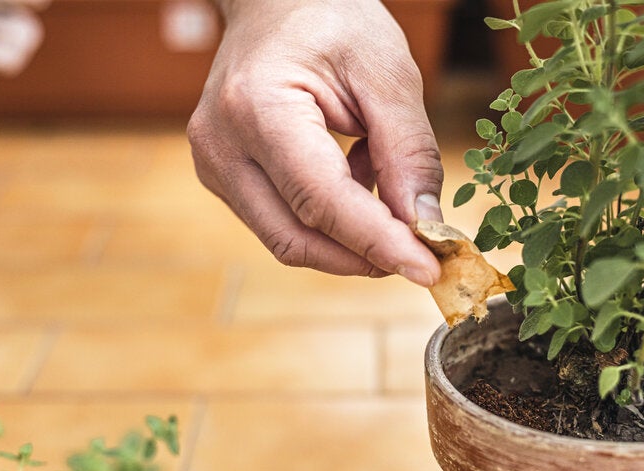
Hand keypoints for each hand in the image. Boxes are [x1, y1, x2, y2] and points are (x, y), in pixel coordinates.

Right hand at [188, 0, 443, 285]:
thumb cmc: (330, 20)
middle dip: (364, 255)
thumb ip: (407, 150)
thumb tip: (424, 225)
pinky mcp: (225, 178)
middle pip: (297, 237)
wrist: (276, 0)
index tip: (428, 270)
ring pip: (288, 239)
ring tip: (381, 181)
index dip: (378, 243)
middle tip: (422, 252)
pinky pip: (282, 223)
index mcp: (257, 108)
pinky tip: (354, 174)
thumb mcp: (386, 72)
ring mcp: (215, 166)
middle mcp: (222, 145)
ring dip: (348, 236)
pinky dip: (330, 219)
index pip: (321, 201)